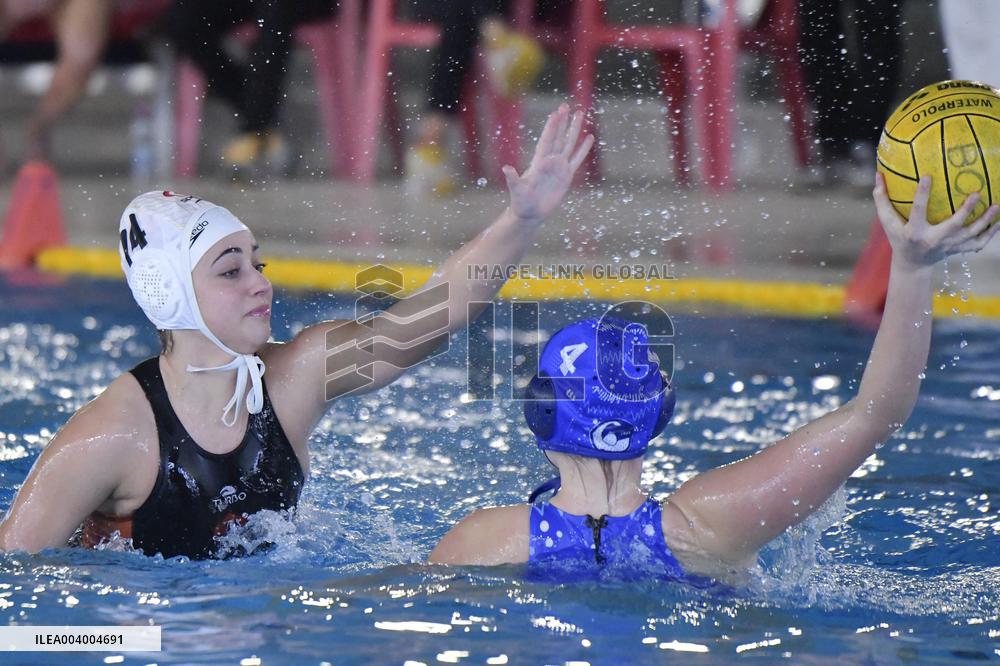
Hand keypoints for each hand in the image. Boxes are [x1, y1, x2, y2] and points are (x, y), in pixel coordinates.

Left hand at [503, 104, 593, 223]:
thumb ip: (513, 179)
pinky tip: (589, 138)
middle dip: (562, 122)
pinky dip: (583, 149)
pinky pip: (577, 159)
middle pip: (558, 137)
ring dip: (574, 129)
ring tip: (580, 113)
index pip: (547, 140)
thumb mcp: (517, 190)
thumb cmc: (521, 202)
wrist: (530, 213)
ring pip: (568, 144)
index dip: (552, 127)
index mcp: (539, 162)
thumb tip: (506, 168)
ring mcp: (559, 167)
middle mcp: (549, 161)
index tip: (556, 113)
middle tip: (566, 105)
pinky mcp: (566, 176)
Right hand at [873, 173, 999, 267]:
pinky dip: (991, 234)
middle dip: (965, 211)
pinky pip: (979, 243)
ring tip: (996, 206)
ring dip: (985, 221)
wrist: (913, 264)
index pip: (918, 211)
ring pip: (971, 235)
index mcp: (914, 232)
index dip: (922, 194)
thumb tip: (878, 174)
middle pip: (953, 226)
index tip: (928, 176)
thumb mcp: (887, 222)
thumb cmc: (899, 237)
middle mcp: (933, 240)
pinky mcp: (959, 250)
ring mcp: (948, 247)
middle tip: (977, 193)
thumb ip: (882, 199)